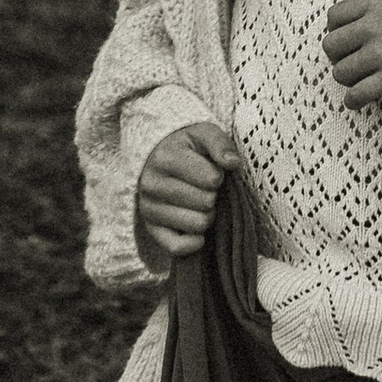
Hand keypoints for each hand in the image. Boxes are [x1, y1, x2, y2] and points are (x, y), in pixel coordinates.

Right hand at [135, 119, 238, 263]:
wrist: (157, 157)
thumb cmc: (187, 148)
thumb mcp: (203, 134)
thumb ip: (220, 143)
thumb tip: (233, 163)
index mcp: (165, 158)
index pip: (212, 179)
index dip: (219, 176)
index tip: (211, 171)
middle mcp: (151, 184)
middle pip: (206, 203)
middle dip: (213, 196)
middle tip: (204, 189)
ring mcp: (149, 209)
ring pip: (197, 225)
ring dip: (206, 217)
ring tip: (198, 204)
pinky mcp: (150, 230)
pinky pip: (177, 247)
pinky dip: (194, 242)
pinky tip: (197, 230)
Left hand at [323, 0, 381, 109]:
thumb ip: (376, 10)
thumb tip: (354, 25)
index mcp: (374, 5)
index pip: (334, 16)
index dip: (335, 30)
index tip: (345, 39)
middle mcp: (372, 28)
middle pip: (331, 46)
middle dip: (338, 56)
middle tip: (350, 61)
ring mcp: (381, 54)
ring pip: (340, 72)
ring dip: (347, 79)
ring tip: (359, 80)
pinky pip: (357, 94)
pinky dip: (353, 101)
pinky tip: (358, 100)